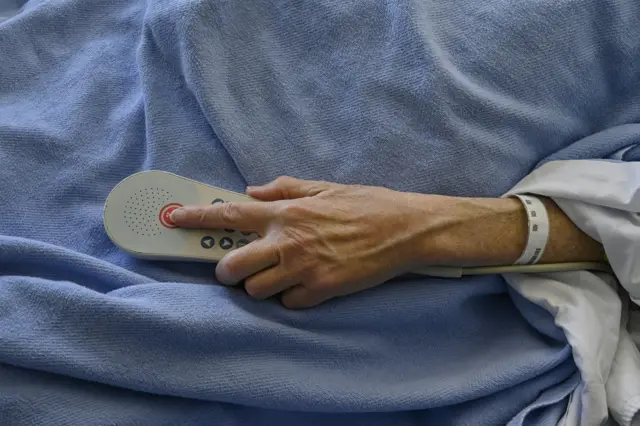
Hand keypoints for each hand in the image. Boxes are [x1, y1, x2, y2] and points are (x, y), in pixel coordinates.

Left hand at [170, 177, 437, 308]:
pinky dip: (291, 297)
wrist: (405, 229)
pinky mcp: (322, 291)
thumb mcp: (325, 187)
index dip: (197, 218)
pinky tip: (306, 285)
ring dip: (261, 285)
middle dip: (228, 271)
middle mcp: (288, 242)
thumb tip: (252, 192)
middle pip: (233, 267)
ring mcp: (304, 269)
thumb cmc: (366, 204)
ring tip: (278, 275)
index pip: (230, 215)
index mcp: (286, 213)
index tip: (174, 220)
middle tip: (238, 267)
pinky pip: (289, 303)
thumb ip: (284, 189)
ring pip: (257, 290)